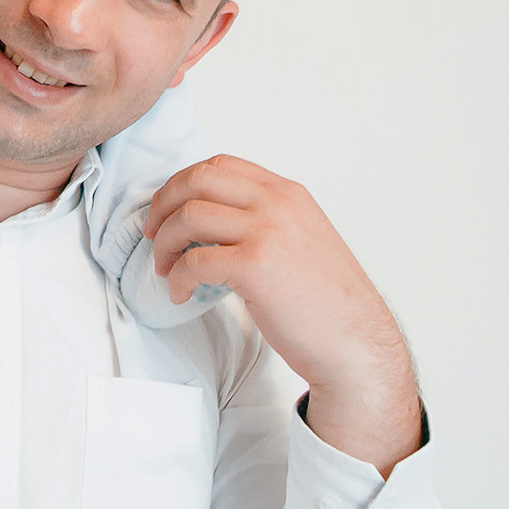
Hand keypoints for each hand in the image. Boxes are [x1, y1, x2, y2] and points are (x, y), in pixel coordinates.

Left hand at [145, 155, 421, 473]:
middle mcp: (277, 204)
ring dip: (165, 243)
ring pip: (189, 216)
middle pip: (197, 179)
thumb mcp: (301, 239)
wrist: (356, 344)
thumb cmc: (326, 302)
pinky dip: (178, 277)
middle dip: (163, 204)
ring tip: (166, 269)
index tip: (168, 208)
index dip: (182, 183)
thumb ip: (264, 220)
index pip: (220, 164)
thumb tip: (209, 220)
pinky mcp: (255, 267)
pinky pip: (194, 261)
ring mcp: (267, 232)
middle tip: (153, 233)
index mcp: (287, 193)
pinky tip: (181, 294)